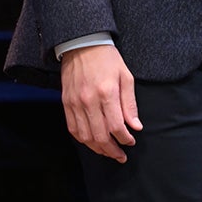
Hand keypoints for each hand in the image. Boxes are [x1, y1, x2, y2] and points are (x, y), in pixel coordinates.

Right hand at [60, 43, 141, 162]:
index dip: (124, 138)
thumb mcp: (126, 77)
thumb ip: (130, 104)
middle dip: (112, 150)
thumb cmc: (108, 59)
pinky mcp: (65, 104)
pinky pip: (73, 129)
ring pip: (84, 136)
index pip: (116, 126)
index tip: (131, 142)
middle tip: (121, 156)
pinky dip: (82, 139)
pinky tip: (92, 143)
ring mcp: (74, 104)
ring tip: (108, 152)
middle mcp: (88, 101)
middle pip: (99, 136)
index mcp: (106, 93)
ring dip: (97, 149)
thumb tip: (136, 126)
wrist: (82, 45)